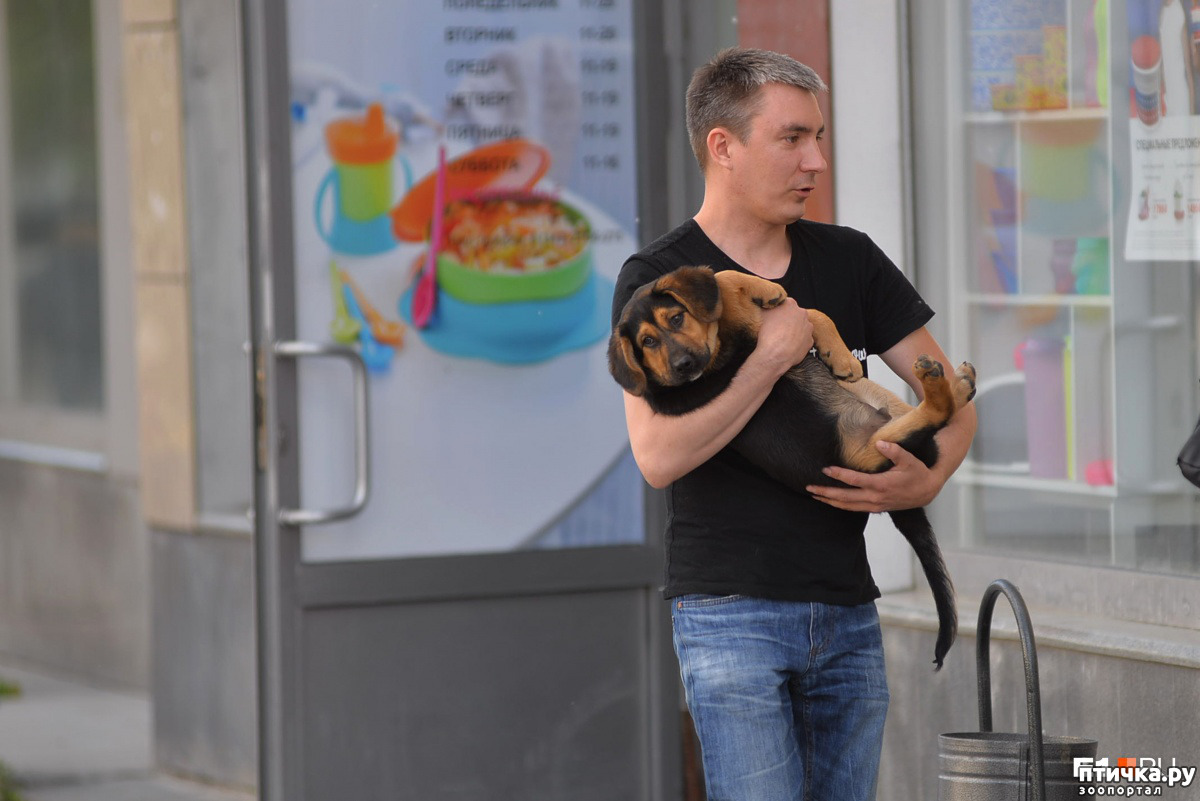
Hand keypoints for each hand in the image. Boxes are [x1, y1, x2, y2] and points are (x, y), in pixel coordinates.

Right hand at [755, 298, 813, 374]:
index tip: (774, 316)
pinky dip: (798, 341)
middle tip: (777, 327)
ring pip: (800, 326)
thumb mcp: (760, 315)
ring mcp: (808, 328)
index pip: (784, 303)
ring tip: (782, 338)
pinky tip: (788, 345)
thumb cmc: (768, 334)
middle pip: (794, 314)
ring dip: (794, 330)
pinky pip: (803, 339)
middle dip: (788, 319)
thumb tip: (763, 305)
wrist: (775, 355)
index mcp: (790, 304)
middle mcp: (802, 314)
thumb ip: (764, 307)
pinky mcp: (810, 341)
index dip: (778, 310)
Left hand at [806, 440, 943, 511]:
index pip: (854, 480)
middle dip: (826, 493)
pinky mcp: (876, 508)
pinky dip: (841, 506)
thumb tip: (880, 442)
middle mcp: (875, 497)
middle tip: (809, 488)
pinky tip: (831, 501)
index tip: (826, 469)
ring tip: (815, 496)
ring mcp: (875, 505)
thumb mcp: (909, 459)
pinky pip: (854, 508)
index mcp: (880, 485)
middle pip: (845, 497)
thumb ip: (894, 451)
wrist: (927, 492)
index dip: (839, 474)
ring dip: (830, 501)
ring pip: (847, 506)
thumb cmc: (917, 472)